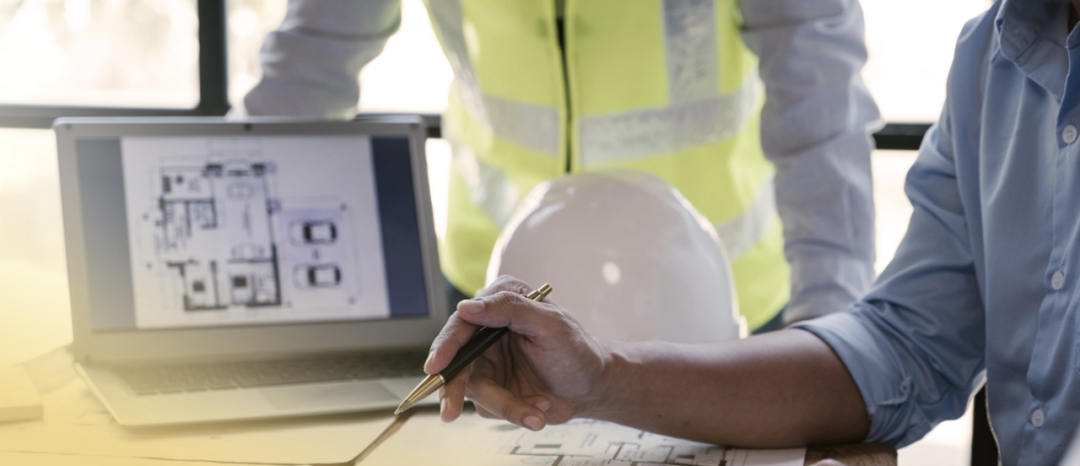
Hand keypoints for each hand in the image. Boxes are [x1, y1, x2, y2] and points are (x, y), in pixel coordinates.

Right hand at [425, 276, 609, 430]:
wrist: (592, 387)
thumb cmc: (577, 351)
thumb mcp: (550, 325)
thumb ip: (510, 310)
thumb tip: (467, 307)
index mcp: (501, 303)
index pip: (463, 322)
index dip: (446, 345)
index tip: (437, 366)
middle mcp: (488, 331)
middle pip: (456, 359)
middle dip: (455, 388)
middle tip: (450, 410)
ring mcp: (488, 362)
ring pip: (473, 389)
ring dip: (506, 404)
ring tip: (538, 412)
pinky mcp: (493, 389)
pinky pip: (489, 407)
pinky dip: (514, 411)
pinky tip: (538, 408)